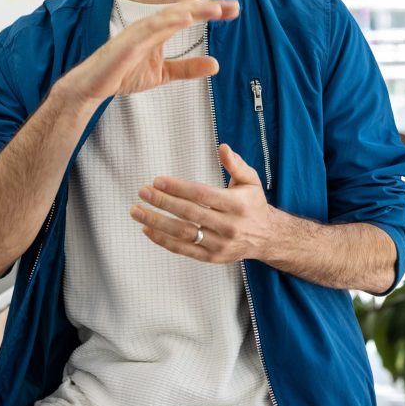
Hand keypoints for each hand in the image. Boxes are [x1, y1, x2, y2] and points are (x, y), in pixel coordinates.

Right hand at [63, 0, 238, 102]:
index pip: (190, 14)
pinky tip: (186, 17)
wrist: (94, 86)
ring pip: (170, 15)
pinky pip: (151, 29)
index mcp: (160, 29)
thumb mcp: (164, 73)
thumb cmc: (124, 73)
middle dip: (209, 7)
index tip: (234, 10)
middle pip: (184, 10)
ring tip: (215, 8)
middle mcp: (151, 25)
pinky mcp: (129, 42)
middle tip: (233, 6)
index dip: (211, 11)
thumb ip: (188, 68)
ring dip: (194, 10)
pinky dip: (169, 21)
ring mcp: (139, 31)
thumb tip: (215, 64)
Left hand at [131, 144, 281, 265]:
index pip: (202, 195)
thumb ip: (236, 164)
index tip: (157, 181)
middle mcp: (229, 226)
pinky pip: (183, 250)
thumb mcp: (251, 181)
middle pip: (189, 213)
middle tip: (142, 192)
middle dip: (162, 202)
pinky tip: (148, 229)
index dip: (177, 188)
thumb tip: (223, 147)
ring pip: (183, 233)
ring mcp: (220, 244)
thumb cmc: (253, 204)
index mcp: (237, 205)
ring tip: (137, 211)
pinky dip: (163, 240)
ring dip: (156, 222)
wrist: (267, 237)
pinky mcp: (212, 258)